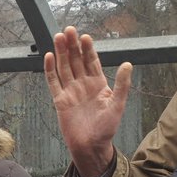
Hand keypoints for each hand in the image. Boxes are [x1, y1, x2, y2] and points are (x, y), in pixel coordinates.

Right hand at [44, 26, 132, 176]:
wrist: (91, 146)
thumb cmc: (107, 128)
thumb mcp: (118, 104)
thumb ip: (121, 84)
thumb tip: (128, 64)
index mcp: (98, 84)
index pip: (91, 61)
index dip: (88, 49)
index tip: (85, 37)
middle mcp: (83, 84)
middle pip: (75, 60)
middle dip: (72, 45)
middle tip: (69, 30)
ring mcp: (70, 91)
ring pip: (63, 67)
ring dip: (60, 52)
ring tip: (58, 37)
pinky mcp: (59, 100)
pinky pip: (53, 81)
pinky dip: (50, 69)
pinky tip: (49, 56)